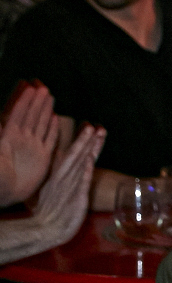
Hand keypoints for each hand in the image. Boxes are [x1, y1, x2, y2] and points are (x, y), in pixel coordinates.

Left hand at [0, 84, 60, 205]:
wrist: (5, 194)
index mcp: (9, 137)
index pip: (18, 115)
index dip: (24, 102)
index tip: (30, 88)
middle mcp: (22, 140)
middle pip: (31, 117)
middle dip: (36, 102)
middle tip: (43, 89)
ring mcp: (32, 148)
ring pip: (40, 125)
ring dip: (44, 112)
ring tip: (49, 98)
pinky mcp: (43, 158)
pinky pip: (50, 141)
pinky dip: (53, 130)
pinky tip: (55, 120)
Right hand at [33, 124, 103, 247]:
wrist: (45, 230)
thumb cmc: (52, 213)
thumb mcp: (54, 191)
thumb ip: (61, 179)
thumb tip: (68, 167)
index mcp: (58, 176)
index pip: (72, 156)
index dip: (83, 143)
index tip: (92, 129)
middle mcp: (63, 178)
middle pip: (76, 155)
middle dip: (87, 140)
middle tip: (97, 127)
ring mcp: (69, 187)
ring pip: (80, 163)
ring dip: (88, 148)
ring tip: (96, 133)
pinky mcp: (76, 198)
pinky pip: (81, 181)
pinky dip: (85, 170)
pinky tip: (89, 159)